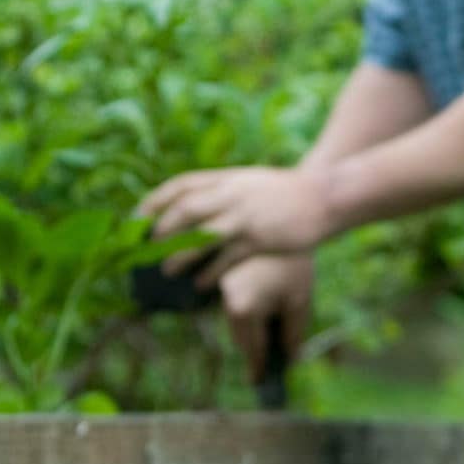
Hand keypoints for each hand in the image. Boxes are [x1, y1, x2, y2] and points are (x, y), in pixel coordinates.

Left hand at [136, 166, 334, 276]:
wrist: (325, 196)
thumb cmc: (288, 192)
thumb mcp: (252, 182)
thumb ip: (226, 191)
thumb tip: (196, 208)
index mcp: (229, 179)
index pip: (183, 184)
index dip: (157, 199)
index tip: (138, 214)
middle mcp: (233, 195)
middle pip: (186, 209)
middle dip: (162, 229)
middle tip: (147, 247)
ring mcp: (246, 217)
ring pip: (202, 236)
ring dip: (180, 255)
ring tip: (167, 271)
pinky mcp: (260, 239)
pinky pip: (227, 258)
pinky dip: (210, 272)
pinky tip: (201, 285)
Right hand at [219, 252, 312, 380]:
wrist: (285, 219)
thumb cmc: (294, 264)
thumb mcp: (298, 301)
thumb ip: (292, 333)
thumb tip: (289, 359)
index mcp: (242, 308)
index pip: (251, 347)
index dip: (257, 367)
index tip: (258, 382)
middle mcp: (224, 298)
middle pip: (239, 334)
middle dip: (253, 348)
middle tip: (266, 363)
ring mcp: (219, 285)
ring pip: (233, 318)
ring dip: (248, 329)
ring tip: (267, 336)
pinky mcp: (220, 273)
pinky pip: (230, 301)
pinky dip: (243, 310)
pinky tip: (260, 311)